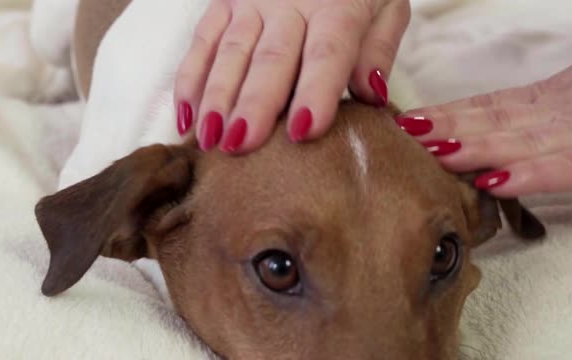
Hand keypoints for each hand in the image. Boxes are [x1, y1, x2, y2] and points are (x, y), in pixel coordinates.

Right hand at [174, 0, 410, 152]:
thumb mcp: (385, 6)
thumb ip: (378, 48)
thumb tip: (371, 94)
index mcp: (336, 7)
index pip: (326, 52)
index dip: (314, 91)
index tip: (304, 131)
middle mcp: (289, 4)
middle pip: (271, 59)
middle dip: (255, 104)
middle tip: (240, 144)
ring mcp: (250, 4)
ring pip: (231, 53)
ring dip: (217, 98)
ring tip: (209, 139)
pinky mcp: (223, 4)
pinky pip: (202, 42)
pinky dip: (190, 79)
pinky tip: (186, 116)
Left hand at [397, 60, 571, 197]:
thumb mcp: (567, 116)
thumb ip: (531, 123)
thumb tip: (482, 146)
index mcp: (548, 102)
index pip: (489, 109)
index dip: (448, 115)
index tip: (407, 121)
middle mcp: (557, 115)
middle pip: (494, 123)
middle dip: (446, 129)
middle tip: (402, 134)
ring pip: (520, 142)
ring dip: (474, 147)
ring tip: (433, 152)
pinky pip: (565, 169)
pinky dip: (531, 175)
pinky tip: (492, 182)